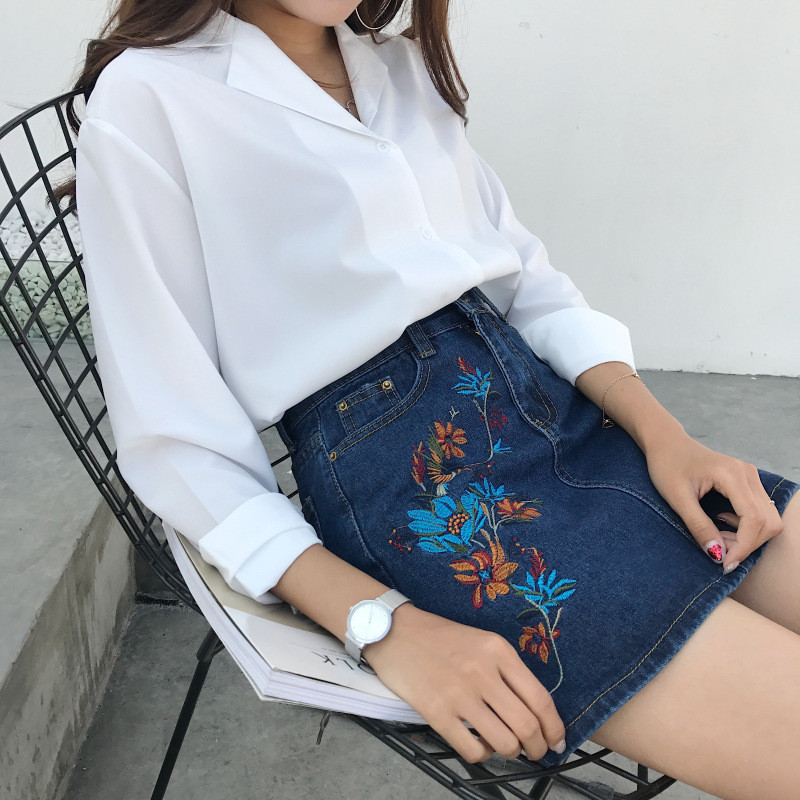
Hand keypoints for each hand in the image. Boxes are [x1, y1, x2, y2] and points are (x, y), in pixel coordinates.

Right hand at [363, 603, 566, 762]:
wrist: (395, 631)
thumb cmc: (439, 637)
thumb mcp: (481, 641)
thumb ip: (507, 669)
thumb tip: (532, 709)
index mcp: (498, 650)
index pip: (540, 699)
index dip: (555, 728)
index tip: (557, 741)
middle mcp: (483, 672)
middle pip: (527, 725)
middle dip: (538, 747)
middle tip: (535, 752)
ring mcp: (459, 694)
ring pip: (504, 742)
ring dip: (511, 753)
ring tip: (507, 748)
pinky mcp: (436, 712)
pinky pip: (472, 749)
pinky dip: (482, 755)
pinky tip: (479, 746)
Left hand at [643, 430, 783, 571]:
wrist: (666, 443)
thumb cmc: (667, 465)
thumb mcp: (677, 498)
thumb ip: (698, 526)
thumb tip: (717, 555)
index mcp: (731, 474)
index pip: (754, 519)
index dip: (743, 546)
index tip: (724, 564)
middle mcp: (747, 473)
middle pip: (768, 521)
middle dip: (746, 543)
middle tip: (718, 551)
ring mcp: (750, 476)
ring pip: (768, 518)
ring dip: (747, 537)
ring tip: (716, 536)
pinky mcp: (747, 481)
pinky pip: (760, 511)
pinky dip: (746, 527)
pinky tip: (721, 524)